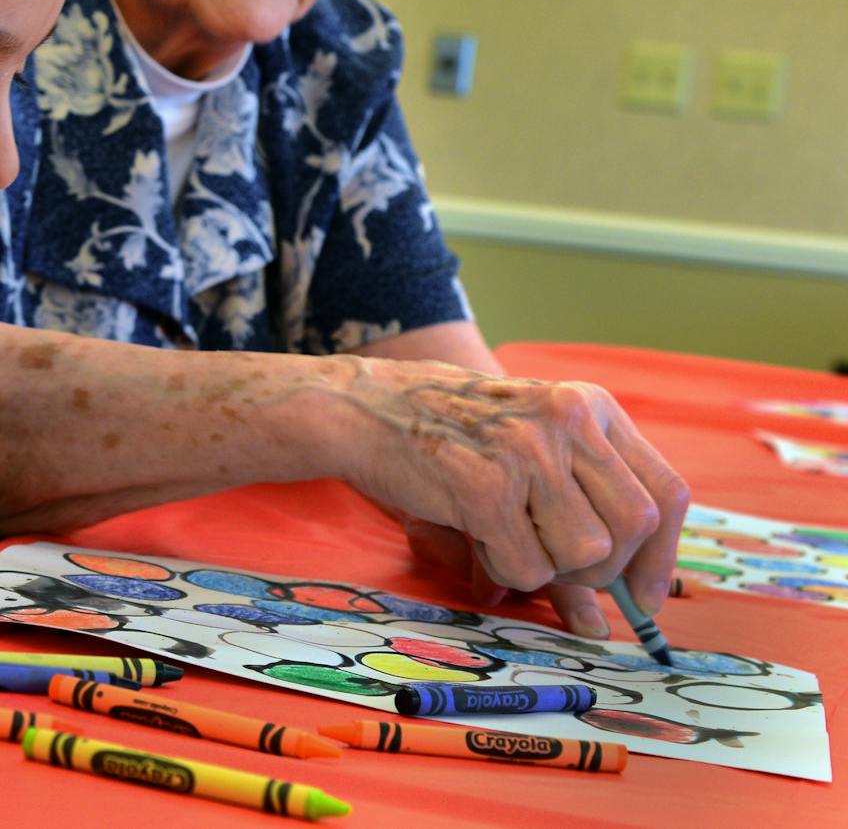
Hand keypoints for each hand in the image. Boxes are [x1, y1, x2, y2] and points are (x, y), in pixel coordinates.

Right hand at [340, 359, 688, 616]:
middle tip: (558, 570)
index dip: (661, 555)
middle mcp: (567, 420)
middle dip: (603, 571)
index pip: (665, 492)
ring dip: (547, 571)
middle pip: (633, 528)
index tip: (643, 595)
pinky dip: (503, 571)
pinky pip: (527, 568)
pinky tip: (477, 537)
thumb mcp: (524, 456)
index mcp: (588, 405)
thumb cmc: (446, 436)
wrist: (364, 409)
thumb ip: (574, 520)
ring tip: (505, 541)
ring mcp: (527, 451)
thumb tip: (600, 624)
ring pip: (585, 554)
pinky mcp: (485, 487)